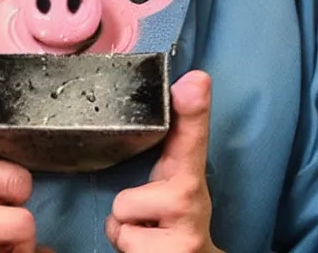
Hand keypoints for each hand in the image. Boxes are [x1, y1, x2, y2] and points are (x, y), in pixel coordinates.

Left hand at [105, 71, 223, 252]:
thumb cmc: (176, 214)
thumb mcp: (174, 174)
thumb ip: (174, 133)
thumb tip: (189, 82)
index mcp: (190, 173)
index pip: (192, 135)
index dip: (192, 109)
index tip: (197, 81)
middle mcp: (194, 198)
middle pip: (127, 194)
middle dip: (131, 203)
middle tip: (153, 211)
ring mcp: (186, 231)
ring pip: (121, 214)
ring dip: (128, 226)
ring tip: (150, 229)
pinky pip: (122, 237)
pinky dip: (127, 243)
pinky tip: (150, 246)